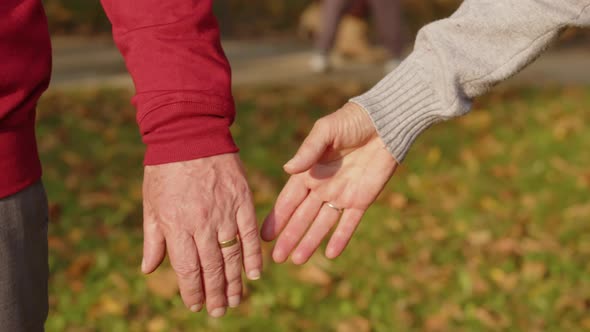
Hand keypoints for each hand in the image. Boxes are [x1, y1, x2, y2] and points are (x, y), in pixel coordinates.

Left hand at [141, 153, 261, 316]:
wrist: (189, 133)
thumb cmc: (164, 169)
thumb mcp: (151, 204)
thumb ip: (152, 239)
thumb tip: (149, 269)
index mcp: (177, 225)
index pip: (187, 269)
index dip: (192, 291)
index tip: (194, 305)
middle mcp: (202, 224)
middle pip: (212, 268)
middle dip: (214, 294)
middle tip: (218, 312)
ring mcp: (225, 213)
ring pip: (232, 256)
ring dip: (234, 282)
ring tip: (234, 301)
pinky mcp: (242, 201)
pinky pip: (249, 235)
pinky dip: (253, 256)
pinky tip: (255, 274)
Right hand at [261, 102, 397, 263]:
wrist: (386, 123)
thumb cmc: (352, 121)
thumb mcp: (326, 131)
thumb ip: (308, 151)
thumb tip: (288, 169)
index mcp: (309, 171)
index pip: (289, 199)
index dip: (277, 217)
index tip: (265, 235)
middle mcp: (322, 186)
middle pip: (302, 217)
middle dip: (289, 237)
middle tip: (276, 258)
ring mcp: (342, 195)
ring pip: (322, 224)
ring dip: (310, 242)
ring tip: (297, 261)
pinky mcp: (362, 199)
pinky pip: (350, 223)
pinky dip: (341, 238)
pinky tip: (330, 255)